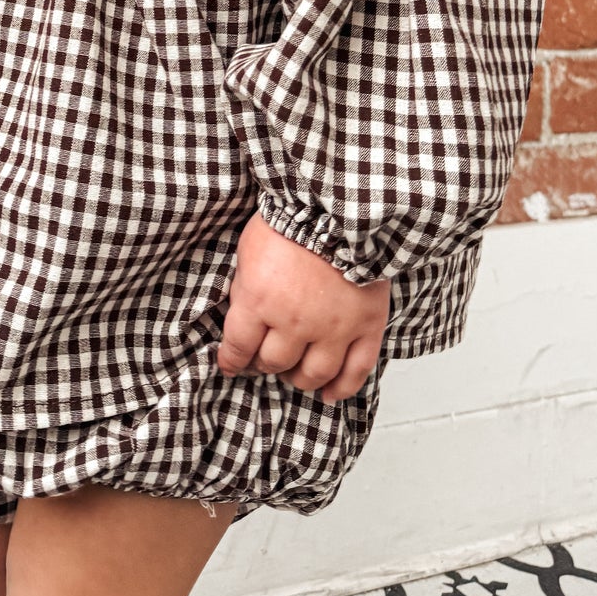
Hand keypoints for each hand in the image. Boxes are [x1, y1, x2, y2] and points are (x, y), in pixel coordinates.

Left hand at [215, 212, 390, 404]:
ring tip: (295, 371)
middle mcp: (295, 322)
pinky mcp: (366, 326)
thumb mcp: (250, 247)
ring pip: (312, 374)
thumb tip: (242, 317)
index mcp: (259, 300)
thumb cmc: (292, 216)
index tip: (230, 363)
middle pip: (274, 363)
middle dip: (265, 363)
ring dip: (298, 378)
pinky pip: (355, 371)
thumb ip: (245, 287)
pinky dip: (341, 388)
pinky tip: (329, 394)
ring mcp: (333, 328)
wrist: (342, 201)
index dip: (231, 359)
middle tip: (266, 357)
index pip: (238, 347)